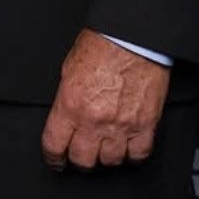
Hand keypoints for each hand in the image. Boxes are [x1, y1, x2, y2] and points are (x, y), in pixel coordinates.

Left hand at [41, 29, 170, 170]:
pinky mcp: (145, 124)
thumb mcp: (68, 69)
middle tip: (82, 151)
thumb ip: (65, 99)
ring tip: (106, 145)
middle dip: (80, 158)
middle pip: (83, 160)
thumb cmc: (101, 45)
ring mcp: (120, 124)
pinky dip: (133, 154)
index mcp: (70, 104)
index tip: (56, 160)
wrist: (132, 37)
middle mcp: (94, 119)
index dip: (53, 157)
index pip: (54, 146)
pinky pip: (138, 155)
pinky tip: (128, 146)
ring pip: (111, 161)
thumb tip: (64, 118)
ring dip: (107, 155)